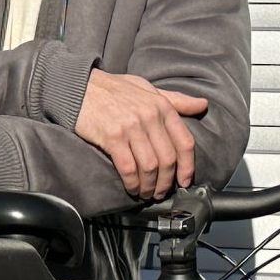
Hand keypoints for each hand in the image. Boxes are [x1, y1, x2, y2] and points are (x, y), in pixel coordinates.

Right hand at [74, 71, 207, 198]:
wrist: (78, 86)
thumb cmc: (112, 88)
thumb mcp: (147, 88)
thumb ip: (175, 99)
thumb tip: (202, 104)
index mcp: (162, 106)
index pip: (184, 142)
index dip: (187, 167)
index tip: (184, 181)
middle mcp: (149, 116)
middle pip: (167, 159)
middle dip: (166, 182)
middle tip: (160, 192)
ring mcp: (131, 127)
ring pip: (150, 167)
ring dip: (149, 186)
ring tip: (145, 192)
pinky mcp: (112, 137)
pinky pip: (128, 167)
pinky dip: (132, 183)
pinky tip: (131, 187)